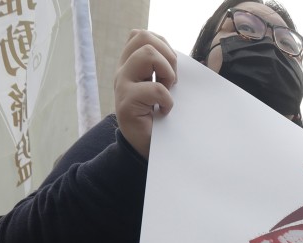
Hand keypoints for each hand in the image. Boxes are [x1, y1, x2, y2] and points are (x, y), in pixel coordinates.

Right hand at [114, 30, 177, 159]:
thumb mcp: (161, 87)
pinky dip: (167, 100)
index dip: (162, 45)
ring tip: (168, 91)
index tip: (170, 68)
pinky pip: (155, 88)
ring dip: (166, 72)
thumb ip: (163, 70)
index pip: (140, 35)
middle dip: (166, 55)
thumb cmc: (157, 117)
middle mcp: (123, 70)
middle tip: (172, 80)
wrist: (145, 147)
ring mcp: (122, 84)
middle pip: (143, 37)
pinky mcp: (126, 103)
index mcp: (130, 64)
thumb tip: (180, 59)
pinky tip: (164, 111)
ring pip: (147, 54)